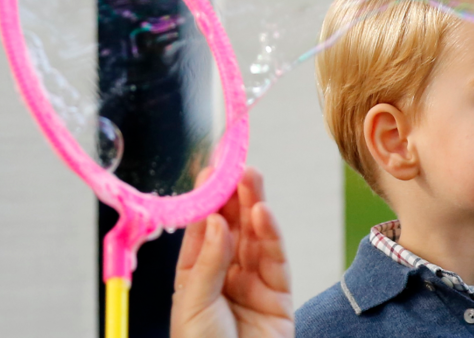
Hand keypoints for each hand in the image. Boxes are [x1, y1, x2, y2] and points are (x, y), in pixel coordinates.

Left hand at [171, 167, 293, 337]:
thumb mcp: (193, 306)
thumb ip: (207, 261)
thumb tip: (215, 220)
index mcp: (196, 276)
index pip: (202, 230)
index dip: (207, 200)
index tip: (210, 170)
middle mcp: (225, 275)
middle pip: (232, 227)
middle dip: (234, 196)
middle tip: (236, 166)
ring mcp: (254, 283)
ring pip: (255, 236)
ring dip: (254, 206)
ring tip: (251, 178)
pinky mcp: (279, 294)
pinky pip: (275, 259)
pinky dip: (271, 234)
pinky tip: (263, 212)